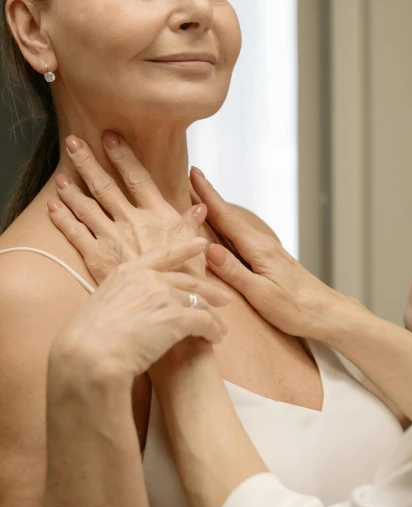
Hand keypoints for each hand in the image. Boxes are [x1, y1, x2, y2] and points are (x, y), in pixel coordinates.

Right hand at [49, 238, 229, 382]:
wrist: (89, 355)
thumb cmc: (86, 339)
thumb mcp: (101, 305)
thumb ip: (122, 298)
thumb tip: (129, 308)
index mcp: (128, 272)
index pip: (163, 255)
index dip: (185, 248)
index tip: (202, 243)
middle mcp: (149, 279)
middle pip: (188, 281)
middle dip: (209, 290)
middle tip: (224, 299)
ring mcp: (164, 296)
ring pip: (200, 302)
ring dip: (213, 317)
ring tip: (221, 329)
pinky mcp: (177, 317)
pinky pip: (205, 321)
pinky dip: (213, 331)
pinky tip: (215, 340)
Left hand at [50, 132, 207, 282]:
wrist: (168, 308)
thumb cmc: (186, 280)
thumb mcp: (196, 249)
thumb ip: (192, 225)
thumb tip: (200, 207)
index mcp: (159, 216)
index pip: (138, 178)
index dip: (123, 156)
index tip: (110, 137)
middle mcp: (133, 221)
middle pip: (105, 185)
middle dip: (87, 162)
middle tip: (73, 142)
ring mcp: (113, 238)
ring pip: (86, 206)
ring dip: (71, 188)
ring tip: (61, 175)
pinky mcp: (98, 258)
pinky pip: (75, 233)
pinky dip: (62, 218)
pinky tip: (54, 207)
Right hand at [188, 168, 358, 340]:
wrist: (326, 313)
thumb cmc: (295, 308)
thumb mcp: (260, 294)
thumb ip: (233, 272)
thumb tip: (207, 248)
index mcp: (258, 249)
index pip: (226, 217)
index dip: (207, 195)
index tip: (192, 172)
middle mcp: (263, 245)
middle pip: (229, 217)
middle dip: (208, 197)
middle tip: (189, 177)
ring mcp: (268, 252)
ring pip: (235, 227)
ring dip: (217, 212)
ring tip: (198, 199)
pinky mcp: (271, 261)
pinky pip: (242, 239)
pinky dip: (227, 229)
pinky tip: (222, 231)